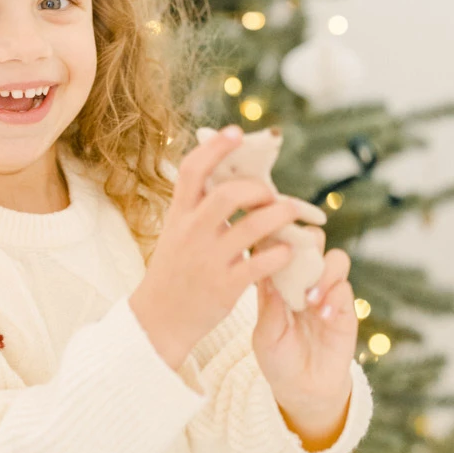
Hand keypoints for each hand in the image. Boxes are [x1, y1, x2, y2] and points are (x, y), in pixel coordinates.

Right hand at [128, 126, 324, 369]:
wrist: (159, 320)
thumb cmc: (175, 270)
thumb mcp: (177, 232)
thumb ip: (199, 207)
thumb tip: (233, 176)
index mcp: (178, 215)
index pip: (192, 170)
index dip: (215, 147)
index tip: (236, 132)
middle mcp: (191, 233)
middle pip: (227, 194)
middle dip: (258, 188)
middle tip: (271, 194)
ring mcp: (208, 260)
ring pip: (252, 226)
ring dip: (280, 216)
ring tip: (294, 215)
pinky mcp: (225, 287)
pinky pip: (261, 264)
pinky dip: (280, 253)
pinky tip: (288, 251)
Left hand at [252, 239, 358, 450]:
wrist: (304, 389)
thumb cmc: (278, 360)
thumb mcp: (265, 336)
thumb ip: (269, 307)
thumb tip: (269, 274)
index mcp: (278, 280)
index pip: (279, 244)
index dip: (276, 235)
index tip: (268, 239)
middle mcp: (304, 279)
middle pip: (312, 239)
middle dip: (306, 242)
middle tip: (295, 260)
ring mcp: (327, 291)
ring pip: (335, 258)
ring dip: (323, 273)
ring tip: (309, 300)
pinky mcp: (345, 308)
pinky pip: (345, 288)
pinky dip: (334, 298)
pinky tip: (321, 316)